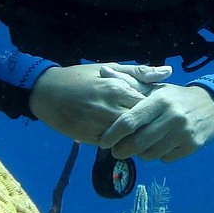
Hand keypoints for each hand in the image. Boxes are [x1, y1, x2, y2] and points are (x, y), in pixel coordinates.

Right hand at [28, 63, 171, 141]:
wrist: (46, 92)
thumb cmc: (80, 77)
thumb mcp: (109, 68)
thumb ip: (139, 72)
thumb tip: (167, 72)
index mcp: (116, 87)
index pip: (147, 104)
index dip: (154, 110)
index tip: (158, 112)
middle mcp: (109, 106)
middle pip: (140, 123)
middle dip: (147, 127)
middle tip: (153, 128)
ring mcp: (97, 123)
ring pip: (127, 137)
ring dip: (134, 138)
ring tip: (140, 136)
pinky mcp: (87, 137)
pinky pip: (111, 144)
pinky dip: (118, 143)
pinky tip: (121, 140)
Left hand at [98, 84, 213, 162]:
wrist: (211, 105)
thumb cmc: (174, 97)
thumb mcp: (154, 87)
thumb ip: (128, 83)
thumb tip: (103, 72)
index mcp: (160, 100)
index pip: (130, 121)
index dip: (113, 134)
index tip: (103, 142)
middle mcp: (173, 116)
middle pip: (138, 142)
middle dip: (122, 150)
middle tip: (116, 151)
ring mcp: (184, 133)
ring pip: (150, 154)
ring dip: (140, 153)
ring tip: (139, 146)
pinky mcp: (192, 146)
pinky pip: (165, 158)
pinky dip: (158, 155)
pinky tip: (159, 145)